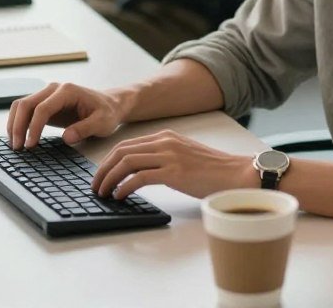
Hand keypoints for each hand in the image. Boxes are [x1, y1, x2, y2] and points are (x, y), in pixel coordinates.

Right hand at [7, 82, 123, 149]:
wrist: (109, 105)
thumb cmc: (107, 112)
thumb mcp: (102, 122)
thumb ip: (85, 128)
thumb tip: (67, 137)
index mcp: (67, 91)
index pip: (42, 108)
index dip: (34, 127)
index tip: (30, 145)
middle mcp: (54, 89)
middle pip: (26, 104)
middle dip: (18, 126)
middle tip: (18, 148)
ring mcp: (47, 95)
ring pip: (21, 106)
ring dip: (14, 125)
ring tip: (15, 146)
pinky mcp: (44, 104)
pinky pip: (25, 111)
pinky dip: (18, 124)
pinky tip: (18, 139)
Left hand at [91, 129, 254, 200]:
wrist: (237, 174)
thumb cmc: (214, 170)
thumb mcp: (185, 156)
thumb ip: (165, 158)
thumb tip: (142, 172)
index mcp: (166, 137)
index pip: (128, 144)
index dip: (109, 160)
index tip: (101, 174)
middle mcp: (165, 142)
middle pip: (121, 151)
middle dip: (103, 169)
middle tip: (95, 185)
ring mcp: (169, 156)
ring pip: (127, 162)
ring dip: (110, 178)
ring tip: (103, 193)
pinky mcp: (174, 172)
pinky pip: (139, 177)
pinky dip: (124, 187)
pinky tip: (120, 196)